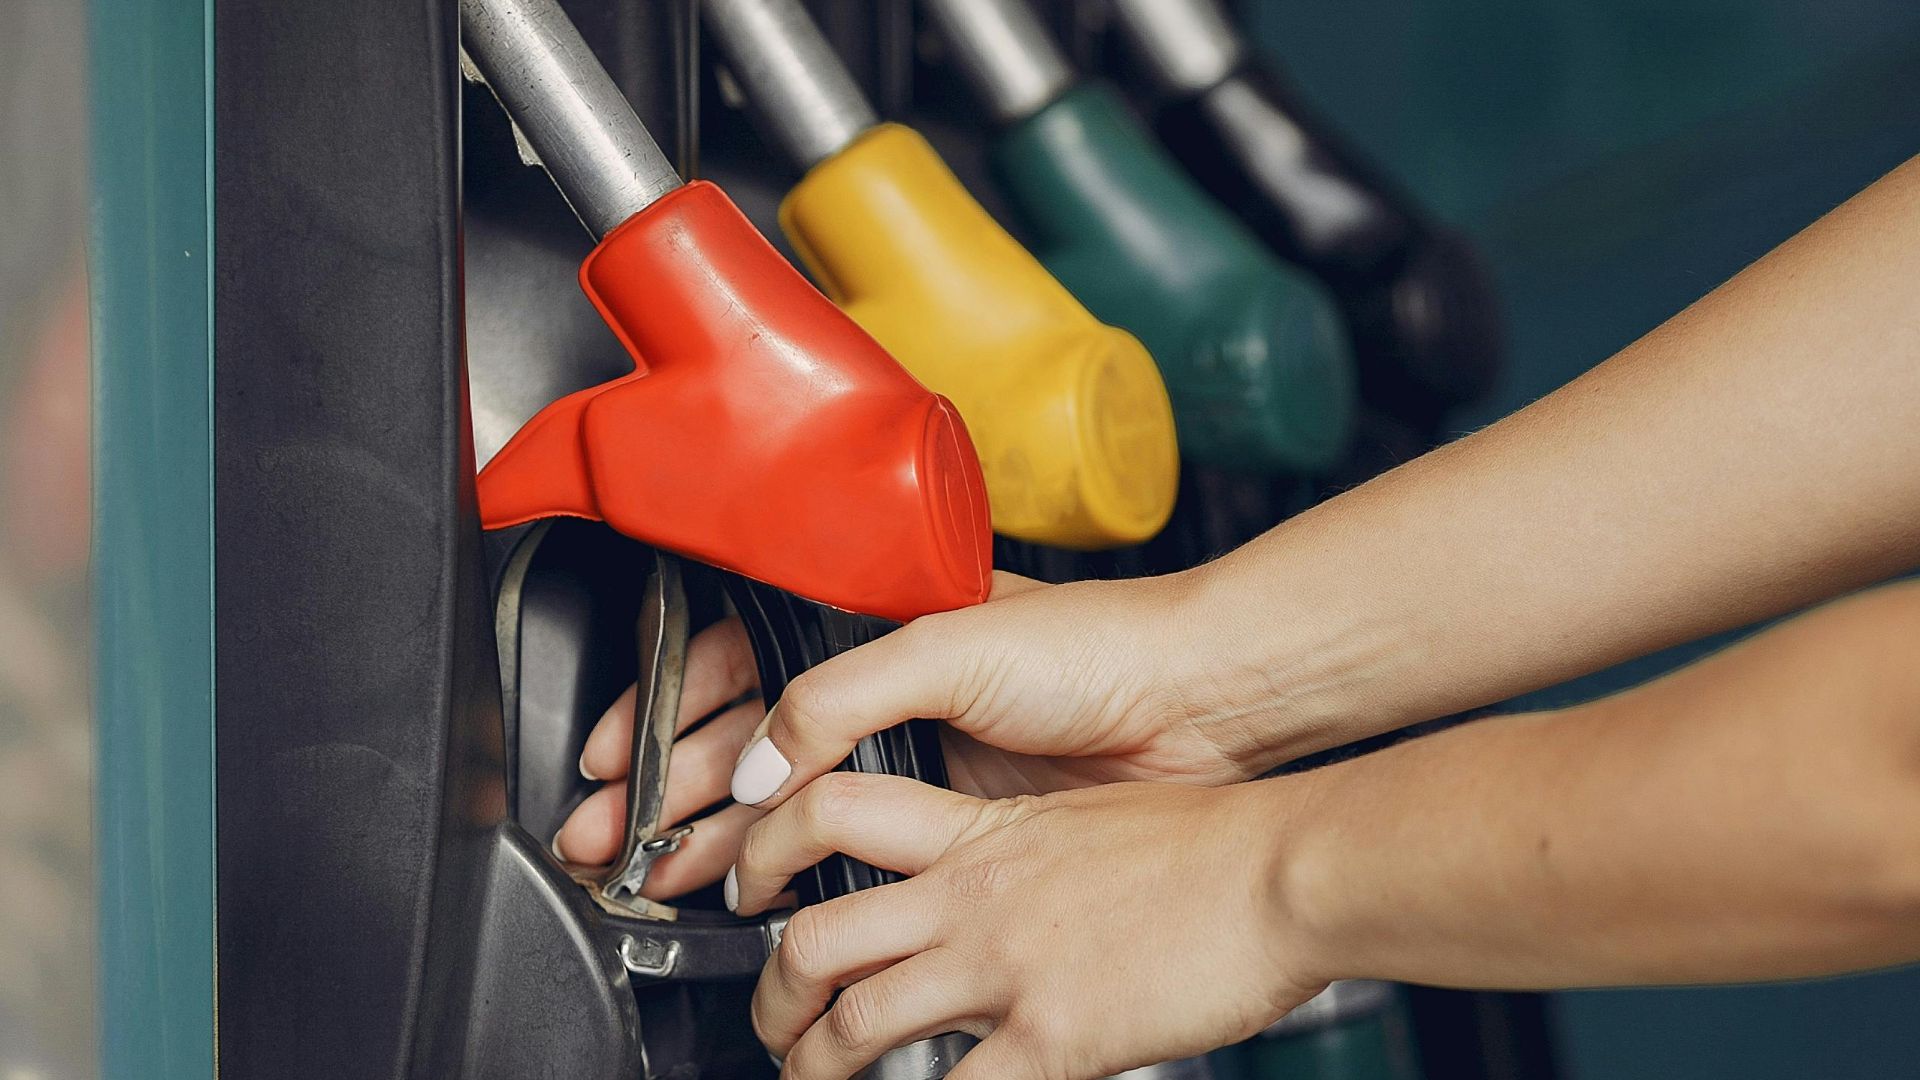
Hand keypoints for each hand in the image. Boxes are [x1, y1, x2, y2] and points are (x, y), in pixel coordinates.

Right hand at [556, 570, 1256, 896]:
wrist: (1195, 706)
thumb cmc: (1095, 648)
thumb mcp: (948, 646)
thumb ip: (841, 700)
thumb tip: (761, 766)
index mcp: (871, 620)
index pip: (739, 660)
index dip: (668, 710)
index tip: (616, 758)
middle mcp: (884, 685)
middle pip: (747, 738)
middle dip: (668, 786)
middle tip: (610, 837)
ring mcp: (914, 753)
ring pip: (787, 798)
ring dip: (715, 833)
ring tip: (660, 875)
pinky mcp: (949, 815)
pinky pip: (844, 844)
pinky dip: (789, 868)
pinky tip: (752, 890)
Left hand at [728, 775, 1321, 1079]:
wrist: (1278, 872)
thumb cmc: (1208, 844)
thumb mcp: (1086, 822)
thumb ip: (1024, 855)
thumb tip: (999, 893)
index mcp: (981, 834)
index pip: (833, 813)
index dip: (768, 848)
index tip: (753, 886)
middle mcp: (972, 895)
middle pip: (817, 936)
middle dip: (772, 990)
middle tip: (773, 1019)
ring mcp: (1002, 967)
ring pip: (855, 1020)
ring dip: (813, 1065)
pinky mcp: (1049, 1037)